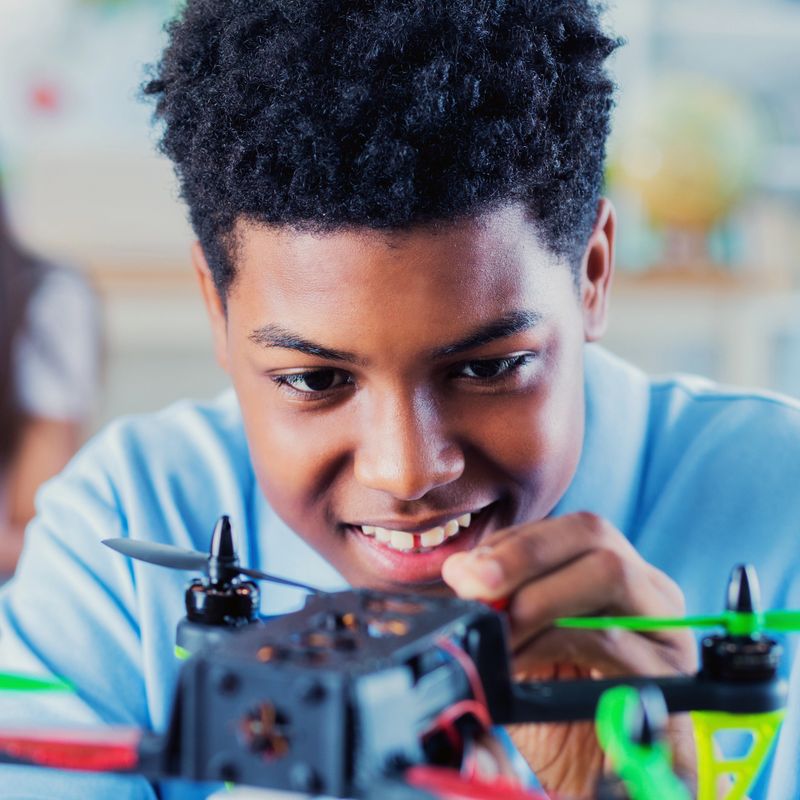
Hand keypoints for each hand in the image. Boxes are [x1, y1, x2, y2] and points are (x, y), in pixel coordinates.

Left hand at [441, 512, 697, 799]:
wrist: (596, 782)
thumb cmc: (557, 708)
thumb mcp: (522, 644)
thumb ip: (500, 603)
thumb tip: (460, 570)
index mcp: (616, 574)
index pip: (568, 528)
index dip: (512, 543)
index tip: (463, 571)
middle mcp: (649, 591)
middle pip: (594, 534)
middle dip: (523, 554)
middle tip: (474, 587)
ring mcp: (667, 628)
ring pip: (609, 573)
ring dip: (536, 598)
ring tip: (497, 633)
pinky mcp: (671, 675)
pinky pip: (611, 638)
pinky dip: (552, 643)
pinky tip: (517, 664)